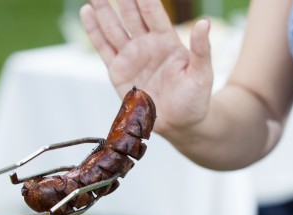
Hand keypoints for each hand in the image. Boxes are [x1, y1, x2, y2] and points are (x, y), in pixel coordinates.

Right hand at [80, 0, 212, 135]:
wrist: (180, 125)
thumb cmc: (195, 99)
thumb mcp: (202, 75)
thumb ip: (201, 50)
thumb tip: (205, 23)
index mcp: (166, 40)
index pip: (152, 12)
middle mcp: (146, 44)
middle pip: (130, 14)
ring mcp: (131, 57)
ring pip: (114, 27)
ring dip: (104, 9)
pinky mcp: (119, 72)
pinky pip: (104, 49)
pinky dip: (94, 31)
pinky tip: (87, 12)